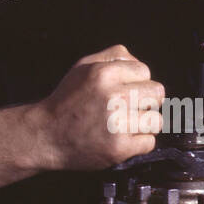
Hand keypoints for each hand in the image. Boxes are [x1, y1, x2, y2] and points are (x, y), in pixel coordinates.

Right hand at [31, 44, 165, 170]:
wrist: (45, 136)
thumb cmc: (66, 100)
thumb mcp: (83, 67)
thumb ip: (113, 56)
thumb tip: (139, 62)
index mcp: (105, 73)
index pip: (145, 71)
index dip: (137, 82)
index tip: (125, 92)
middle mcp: (113, 96)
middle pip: (157, 93)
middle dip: (146, 101)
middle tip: (129, 109)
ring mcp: (117, 124)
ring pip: (156, 120)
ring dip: (144, 124)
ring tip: (125, 125)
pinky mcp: (119, 148)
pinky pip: (149, 143)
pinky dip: (138, 143)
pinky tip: (121, 139)